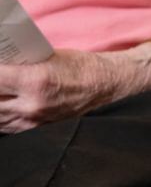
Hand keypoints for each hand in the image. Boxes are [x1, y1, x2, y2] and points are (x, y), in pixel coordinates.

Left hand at [0, 49, 131, 132]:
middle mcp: (31, 105)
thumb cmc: (79, 67)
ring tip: (3, 91)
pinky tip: (4, 105)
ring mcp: (31, 122)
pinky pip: (3, 126)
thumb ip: (18, 64)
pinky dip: (1, 115)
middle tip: (0, 78)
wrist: (104, 86)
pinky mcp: (32, 130)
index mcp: (35, 81)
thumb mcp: (47, 56)